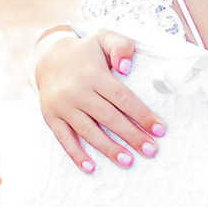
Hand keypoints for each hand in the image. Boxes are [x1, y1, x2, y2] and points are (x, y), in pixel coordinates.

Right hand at [35, 30, 164, 172]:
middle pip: (109, 118)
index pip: (123, 98)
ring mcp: (63, 106)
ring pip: (89, 131)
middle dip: (132, 136)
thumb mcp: (103, 38)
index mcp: (94, 74)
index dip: (142, 115)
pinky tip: (91, 168)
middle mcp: (78, 91)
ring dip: (109, 149)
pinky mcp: (51, 117)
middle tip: (151, 150)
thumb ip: (121, 46)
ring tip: (128, 161)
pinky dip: (76, 154)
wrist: (48, 58)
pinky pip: (64, 139)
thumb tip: (127, 67)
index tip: (159, 130)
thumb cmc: (86, 52)